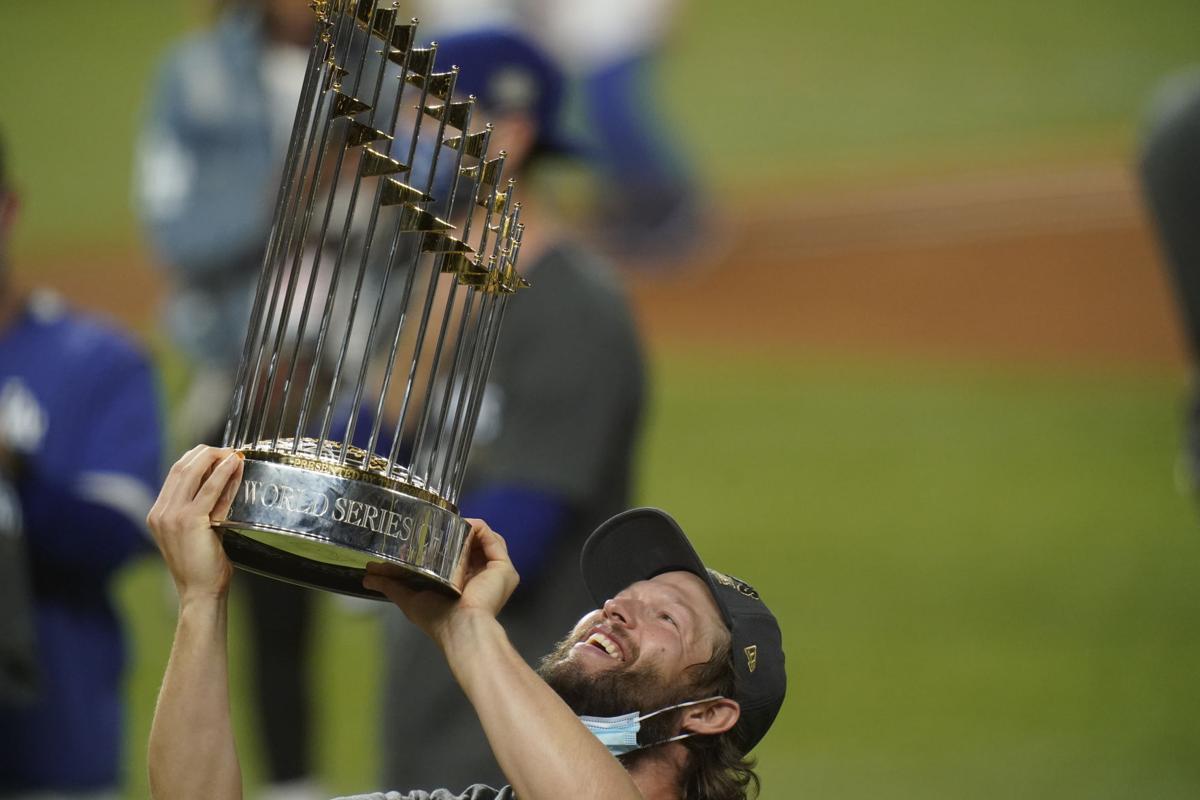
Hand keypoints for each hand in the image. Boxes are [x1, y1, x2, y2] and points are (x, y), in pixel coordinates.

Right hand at [147, 445, 243, 600]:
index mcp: (158, 513)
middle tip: (228, 451)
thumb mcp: (199, 530)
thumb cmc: (203, 566)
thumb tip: (222, 481)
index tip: (217, 454)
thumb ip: (204, 508)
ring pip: (192, 472)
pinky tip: (234, 464)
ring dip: (215, 458)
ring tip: (234, 454)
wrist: (200, 592)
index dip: (196, 458)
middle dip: (206, 453)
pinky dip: (223, 473)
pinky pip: (209, 489)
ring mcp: (171, 516)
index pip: (175, 473)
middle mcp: (160, 512)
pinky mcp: (189, 521)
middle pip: (181, 467)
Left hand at [363, 518, 519, 645]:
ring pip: (484, 539)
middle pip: (472, 544)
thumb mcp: (409, 599)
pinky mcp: (504, 567)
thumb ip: (391, 585)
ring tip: (449, 522)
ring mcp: (495, 572)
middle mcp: (483, 577)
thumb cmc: (438, 620)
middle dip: (456, 531)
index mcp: (465, 584)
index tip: (427, 531)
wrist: (460, 628)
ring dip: (467, 528)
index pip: (459, 555)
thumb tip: (367, 577)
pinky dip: (478, 528)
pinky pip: (493, 539)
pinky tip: (463, 525)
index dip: (445, 542)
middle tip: (436, 522)